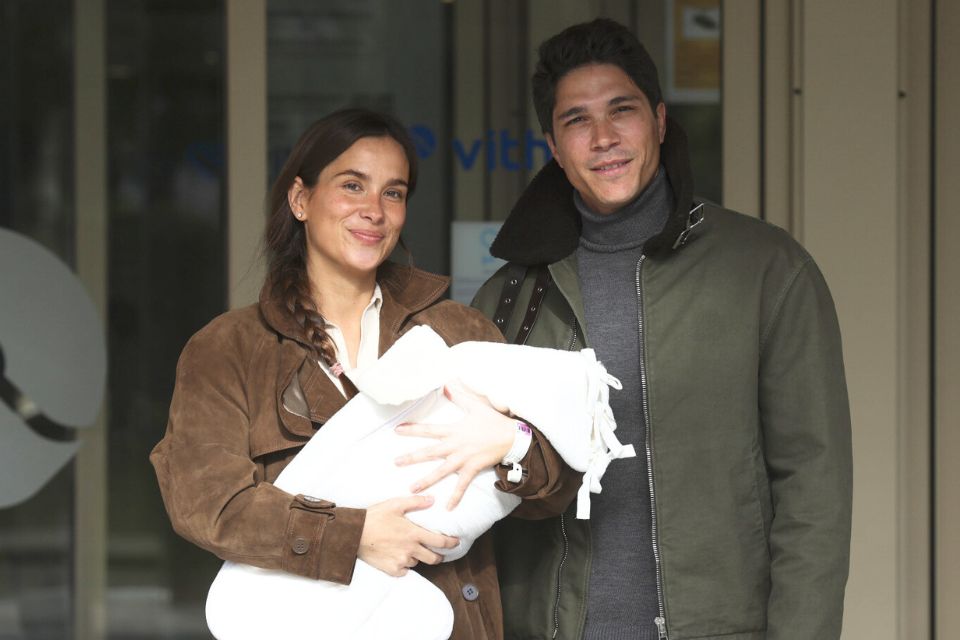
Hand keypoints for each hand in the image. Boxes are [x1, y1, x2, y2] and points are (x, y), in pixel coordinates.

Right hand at [358, 495, 459, 576]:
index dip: (451, 544)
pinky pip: (404, 571)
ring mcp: (401, 561)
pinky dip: (404, 566)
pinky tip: (399, 558)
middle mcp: (410, 549)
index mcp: (413, 533)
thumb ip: (416, 502)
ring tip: (412, 550)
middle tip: (438, 553)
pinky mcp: (391, 569)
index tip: (456, 543)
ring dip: (417, 557)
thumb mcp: (395, 504)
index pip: (440, 542)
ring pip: (417, 563)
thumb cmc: (374, 517)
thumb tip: (432, 499)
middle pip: (433, 558)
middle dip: (438, 556)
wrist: (353, 534)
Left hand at [394, 383, 516, 509]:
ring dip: (426, 480)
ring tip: (412, 488)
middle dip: (412, 457)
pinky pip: (463, 485)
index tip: (397, 430)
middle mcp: (456, 446)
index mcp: (454, 431)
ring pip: (442, 471)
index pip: (429, 430)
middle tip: (396, 462)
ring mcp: (464, 459)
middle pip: (430, 453)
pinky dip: (456, 497)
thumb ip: (460, 396)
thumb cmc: (493, 421)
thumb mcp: (476, 406)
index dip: (412, 430)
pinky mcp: (473, 469)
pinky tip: (447, 508)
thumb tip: (447, 384)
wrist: (511, 437)